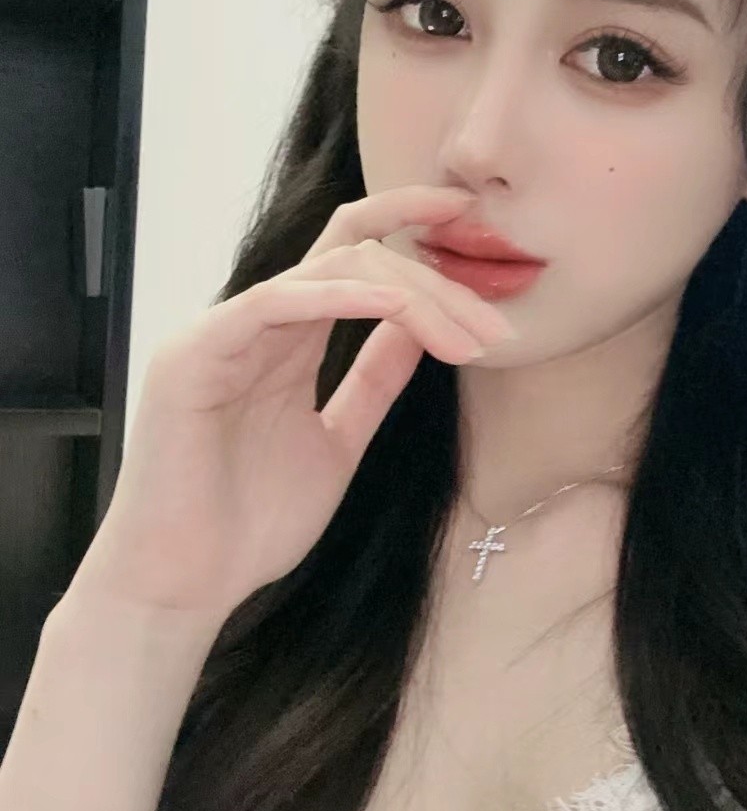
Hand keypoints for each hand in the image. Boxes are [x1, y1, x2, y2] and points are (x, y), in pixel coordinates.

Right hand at [65, 186, 516, 623]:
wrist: (185, 586)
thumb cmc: (249, 525)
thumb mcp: (339, 441)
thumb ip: (373, 380)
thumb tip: (419, 325)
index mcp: (287, 339)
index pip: (353, 254)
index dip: (411, 224)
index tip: (476, 224)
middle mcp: (256, 323)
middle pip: (356, 255)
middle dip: (436, 284)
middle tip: (496, 329)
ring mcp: (222, 333)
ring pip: (327, 269)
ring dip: (411, 296)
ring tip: (468, 339)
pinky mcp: (196, 354)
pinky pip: (276, 302)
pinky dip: (341, 297)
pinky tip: (396, 307)